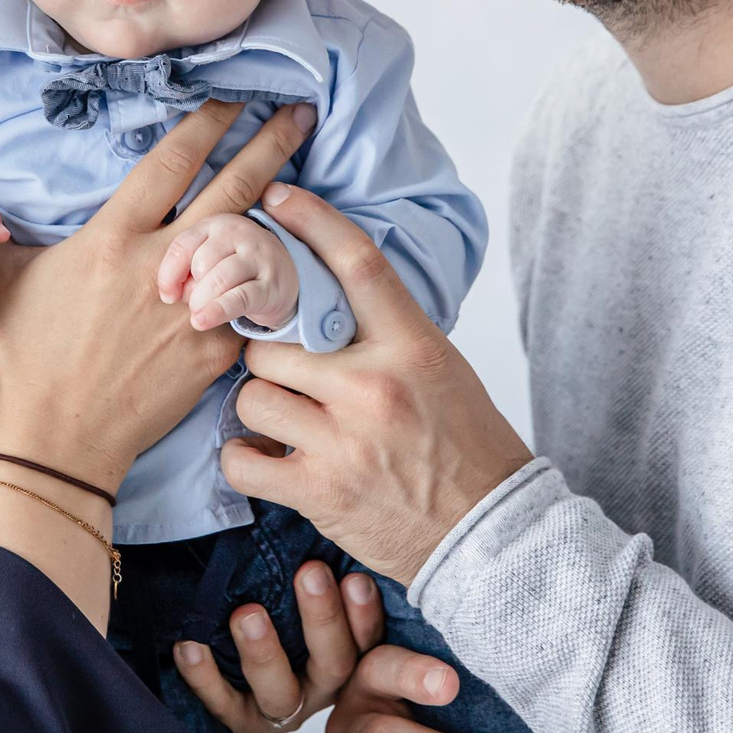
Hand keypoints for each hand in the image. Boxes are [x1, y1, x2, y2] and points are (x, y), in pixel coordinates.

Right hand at [0, 100, 314, 493]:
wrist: (59, 433)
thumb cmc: (27, 355)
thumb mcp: (1, 280)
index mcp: (111, 238)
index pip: (170, 161)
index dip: (206, 121)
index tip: (233, 93)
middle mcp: (159, 263)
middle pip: (229, 186)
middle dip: (269, 142)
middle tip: (300, 110)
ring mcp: (193, 305)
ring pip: (251, 240)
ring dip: (283, 205)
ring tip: (307, 178)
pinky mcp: (214, 346)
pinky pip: (254, 301)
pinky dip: (273, 277)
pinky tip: (298, 254)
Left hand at [157, 211, 296, 332]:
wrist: (283, 275)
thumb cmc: (232, 268)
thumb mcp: (207, 259)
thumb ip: (184, 270)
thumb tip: (170, 294)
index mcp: (215, 224)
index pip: (183, 245)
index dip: (169, 274)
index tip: (167, 295)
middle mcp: (238, 233)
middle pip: (201, 262)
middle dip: (190, 289)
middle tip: (193, 303)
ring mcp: (258, 256)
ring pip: (220, 278)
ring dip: (202, 301)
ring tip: (198, 314)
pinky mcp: (271, 283)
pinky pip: (240, 297)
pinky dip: (218, 311)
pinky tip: (202, 321)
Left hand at [177, 561, 383, 732]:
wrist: (231, 691)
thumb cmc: (273, 623)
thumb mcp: (295, 600)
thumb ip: (309, 573)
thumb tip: (303, 509)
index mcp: (343, 655)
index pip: (367, 638)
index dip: (365, 613)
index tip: (356, 577)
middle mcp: (317, 687)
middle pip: (334, 662)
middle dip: (323, 616)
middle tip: (310, 572)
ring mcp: (278, 708)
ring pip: (281, 692)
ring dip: (264, 652)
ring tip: (246, 615)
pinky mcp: (238, 724)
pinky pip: (221, 705)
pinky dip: (204, 675)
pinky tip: (190, 645)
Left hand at [219, 183, 533, 582]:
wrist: (491, 533)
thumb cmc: (466, 447)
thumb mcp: (440, 367)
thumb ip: (385, 333)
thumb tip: (326, 296)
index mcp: (411, 345)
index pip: (356, 262)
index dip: (310, 220)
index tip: (278, 199)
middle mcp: (374, 386)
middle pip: (276, 340)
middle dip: (267, 352)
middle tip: (281, 366)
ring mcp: (343, 441)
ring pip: (252, 395)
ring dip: (257, 405)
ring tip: (281, 418)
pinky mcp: (319, 492)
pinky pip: (241, 459)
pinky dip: (243, 458)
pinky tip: (263, 456)